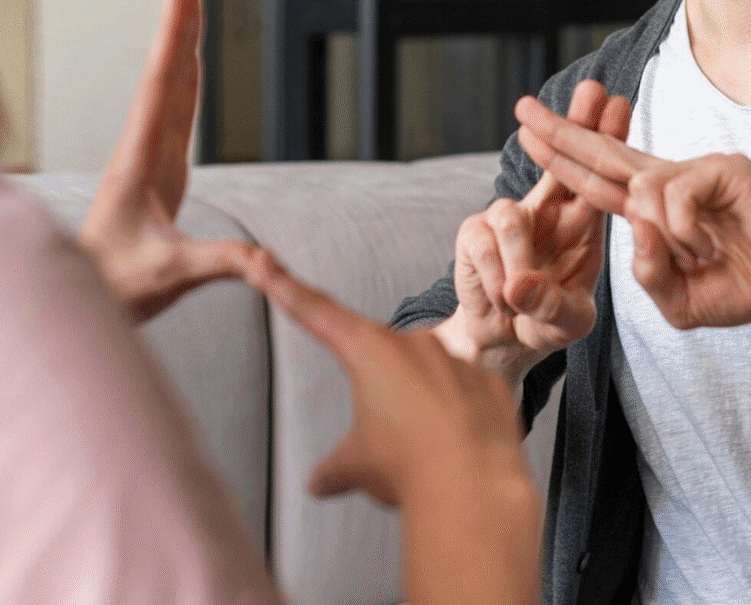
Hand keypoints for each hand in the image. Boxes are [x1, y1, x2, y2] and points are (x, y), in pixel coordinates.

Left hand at [80, 0, 258, 322]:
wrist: (90, 293)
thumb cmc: (120, 283)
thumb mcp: (171, 275)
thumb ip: (221, 262)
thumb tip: (267, 259)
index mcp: (140, 160)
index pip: (162, 85)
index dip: (174, 35)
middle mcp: (142, 147)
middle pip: (165, 72)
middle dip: (177, 22)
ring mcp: (150, 154)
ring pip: (169, 86)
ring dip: (180, 42)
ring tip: (188, 0)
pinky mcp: (160, 165)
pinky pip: (176, 109)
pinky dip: (184, 75)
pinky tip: (188, 58)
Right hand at [247, 256, 539, 604]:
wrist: (473, 491)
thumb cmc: (407, 468)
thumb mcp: (357, 466)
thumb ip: (334, 467)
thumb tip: (319, 483)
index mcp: (367, 350)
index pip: (315, 311)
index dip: (285, 286)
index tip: (263, 260)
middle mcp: (411, 342)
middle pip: (380, 363)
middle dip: (380, 398)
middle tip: (388, 443)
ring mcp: (454, 358)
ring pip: (425, 380)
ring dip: (419, 410)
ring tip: (424, 454)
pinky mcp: (486, 381)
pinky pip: (465, 396)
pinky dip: (457, 419)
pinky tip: (456, 449)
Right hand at [441, 80, 630, 379]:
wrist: (499, 340)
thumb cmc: (543, 321)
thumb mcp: (567, 322)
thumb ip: (555, 309)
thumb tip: (521, 286)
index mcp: (579, 223)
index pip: (595, 174)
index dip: (605, 139)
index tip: (619, 103)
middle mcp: (544, 211)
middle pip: (558, 157)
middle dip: (572, 122)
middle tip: (591, 86)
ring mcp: (503, 218)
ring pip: (510, 215)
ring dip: (519, 265)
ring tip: (518, 299)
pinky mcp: (472, 234)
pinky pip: (484, 244)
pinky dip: (494, 280)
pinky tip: (501, 297)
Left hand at [515, 87, 750, 327]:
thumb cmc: (742, 291)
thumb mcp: (677, 300)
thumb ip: (647, 272)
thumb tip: (636, 224)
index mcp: (651, 209)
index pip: (595, 178)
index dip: (560, 158)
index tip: (526, 134)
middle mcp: (667, 182)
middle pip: (602, 152)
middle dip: (559, 130)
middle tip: (521, 109)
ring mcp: (695, 170)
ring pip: (640, 189)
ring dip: (664, 236)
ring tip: (701, 256)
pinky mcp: (723, 167)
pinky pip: (674, 195)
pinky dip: (686, 231)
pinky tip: (710, 245)